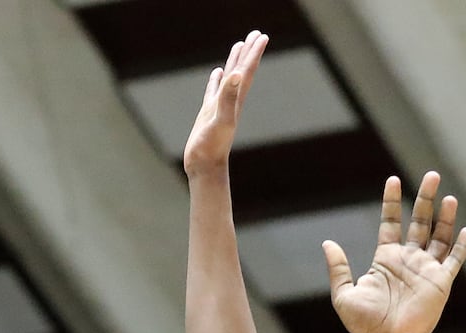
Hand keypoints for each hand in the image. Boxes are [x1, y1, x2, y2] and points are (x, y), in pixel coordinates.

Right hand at [183, 30, 268, 179]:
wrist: (204, 166)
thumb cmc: (212, 146)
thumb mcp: (221, 119)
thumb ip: (228, 97)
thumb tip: (238, 74)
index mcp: (235, 100)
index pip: (247, 72)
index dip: (253, 54)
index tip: (261, 36)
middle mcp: (230, 101)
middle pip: (242, 71)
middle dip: (248, 52)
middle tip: (255, 34)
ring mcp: (219, 106)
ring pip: (229, 79)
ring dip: (234, 62)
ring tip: (238, 46)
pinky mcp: (208, 113)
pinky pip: (214, 91)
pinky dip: (217, 80)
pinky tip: (217, 73)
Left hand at [324, 173, 465, 332]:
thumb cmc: (362, 324)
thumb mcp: (344, 295)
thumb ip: (338, 269)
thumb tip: (327, 243)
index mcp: (385, 258)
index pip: (390, 222)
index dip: (392, 201)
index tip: (393, 180)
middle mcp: (408, 260)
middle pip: (419, 221)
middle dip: (425, 198)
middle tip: (432, 175)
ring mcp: (426, 270)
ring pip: (439, 236)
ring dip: (445, 217)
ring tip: (448, 196)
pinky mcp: (440, 283)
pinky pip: (453, 260)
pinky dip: (460, 246)